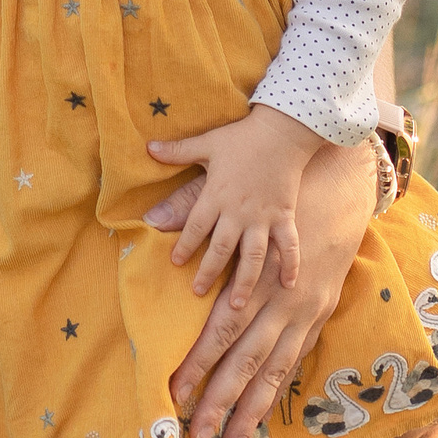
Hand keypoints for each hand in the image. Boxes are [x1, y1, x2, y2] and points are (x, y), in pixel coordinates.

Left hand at [148, 103, 315, 305]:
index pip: (195, 226)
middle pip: (220, 249)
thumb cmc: (242, 136)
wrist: (284, 131)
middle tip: (197, 292)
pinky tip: (288, 286)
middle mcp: (238, 212)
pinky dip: (289, 265)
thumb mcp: (207, 143)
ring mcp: (263, 217)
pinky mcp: (285, 216)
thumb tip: (147, 148)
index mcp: (217, 195)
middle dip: (208, 272)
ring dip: (244, 281)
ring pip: (252, 256)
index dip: (184, 246)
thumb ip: (177, 151)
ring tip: (237, 306)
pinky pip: (288, 246)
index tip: (175, 263)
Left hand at [158, 132, 380, 437]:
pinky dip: (276, 391)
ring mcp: (307, 312)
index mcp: (260, 274)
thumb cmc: (285, 188)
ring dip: (250, 412)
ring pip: (275, 371)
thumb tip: (153, 218)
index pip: (223, 328)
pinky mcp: (319, 315)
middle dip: (220, 401)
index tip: (173, 392)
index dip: (199, 363)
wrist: (347, 182)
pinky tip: (258, 417)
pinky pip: (294, 362)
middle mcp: (285, 301)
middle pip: (248, 361)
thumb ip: (195, 205)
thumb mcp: (240, 191)